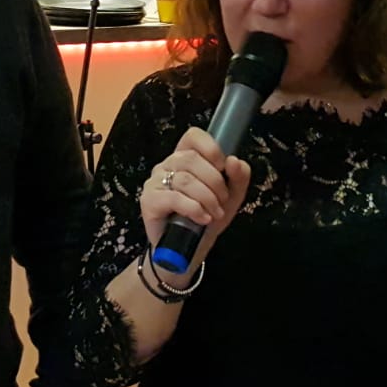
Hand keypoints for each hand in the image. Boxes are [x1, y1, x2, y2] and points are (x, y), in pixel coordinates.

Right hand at [139, 127, 250, 253]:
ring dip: (207, 198)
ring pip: (185, 179)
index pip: (193, 136)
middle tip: (223, 201)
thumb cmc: (206, 218)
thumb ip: (238, 177)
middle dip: (214, 181)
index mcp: (186, 158)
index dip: (210, 147)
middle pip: (191, 159)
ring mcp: (155, 182)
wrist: (189, 250)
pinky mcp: (148, 201)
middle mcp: (168, 165)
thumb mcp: (230, 197)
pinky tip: (203, 218)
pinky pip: (173, 197)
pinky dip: (194, 208)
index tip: (223, 167)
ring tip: (215, 213)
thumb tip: (235, 161)